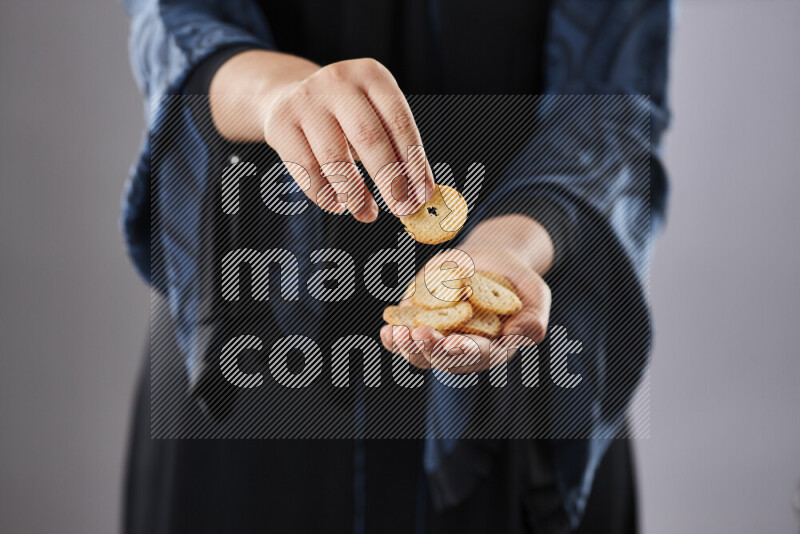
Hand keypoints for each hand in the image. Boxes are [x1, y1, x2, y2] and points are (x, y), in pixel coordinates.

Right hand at [210, 52, 434, 221]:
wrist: (287, 97)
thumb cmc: (345, 116)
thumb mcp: (374, 117)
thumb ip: (397, 149)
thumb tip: (419, 195)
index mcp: (372, 75)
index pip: (399, 122)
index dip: (413, 162)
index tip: (423, 195)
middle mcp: (338, 81)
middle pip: (368, 138)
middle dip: (390, 180)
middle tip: (403, 210)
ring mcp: (306, 100)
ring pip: (335, 158)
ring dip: (355, 195)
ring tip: (367, 214)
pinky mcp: (280, 123)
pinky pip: (306, 169)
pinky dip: (325, 194)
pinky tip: (338, 206)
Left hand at [380, 216, 553, 373]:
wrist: (488, 261)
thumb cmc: (516, 280)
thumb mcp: (535, 293)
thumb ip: (534, 318)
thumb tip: (519, 335)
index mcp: (494, 348)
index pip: (480, 356)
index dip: (466, 352)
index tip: (454, 344)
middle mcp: (464, 351)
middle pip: (445, 360)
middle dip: (432, 349)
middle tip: (421, 334)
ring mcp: (439, 340)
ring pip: (421, 355)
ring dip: (408, 347)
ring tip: (399, 332)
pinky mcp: (419, 326)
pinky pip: (404, 340)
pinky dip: (393, 340)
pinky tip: (387, 331)